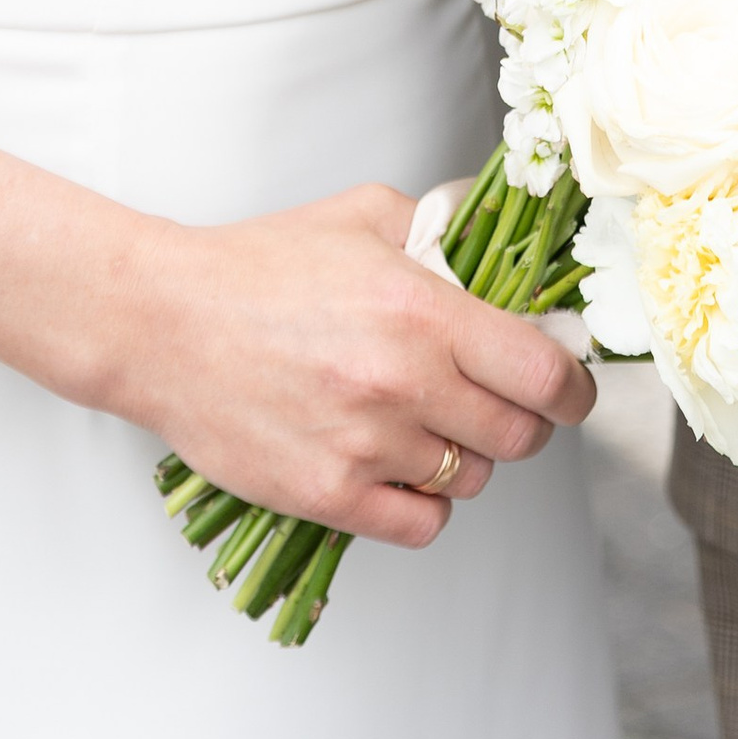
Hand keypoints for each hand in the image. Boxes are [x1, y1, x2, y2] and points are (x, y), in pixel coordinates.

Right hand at [127, 184, 593, 550]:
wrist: (163, 323)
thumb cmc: (260, 264)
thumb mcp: (363, 214)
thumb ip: (443, 226)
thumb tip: (504, 241)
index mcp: (423, 310)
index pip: (545, 374)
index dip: (575, 390)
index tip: (571, 391)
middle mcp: (403, 382)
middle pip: (519, 436)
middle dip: (523, 421)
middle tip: (496, 402)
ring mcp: (365, 445)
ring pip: (471, 479)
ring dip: (465, 457)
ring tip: (425, 422)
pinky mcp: (327, 494)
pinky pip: (420, 525)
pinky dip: (422, 503)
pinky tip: (397, 465)